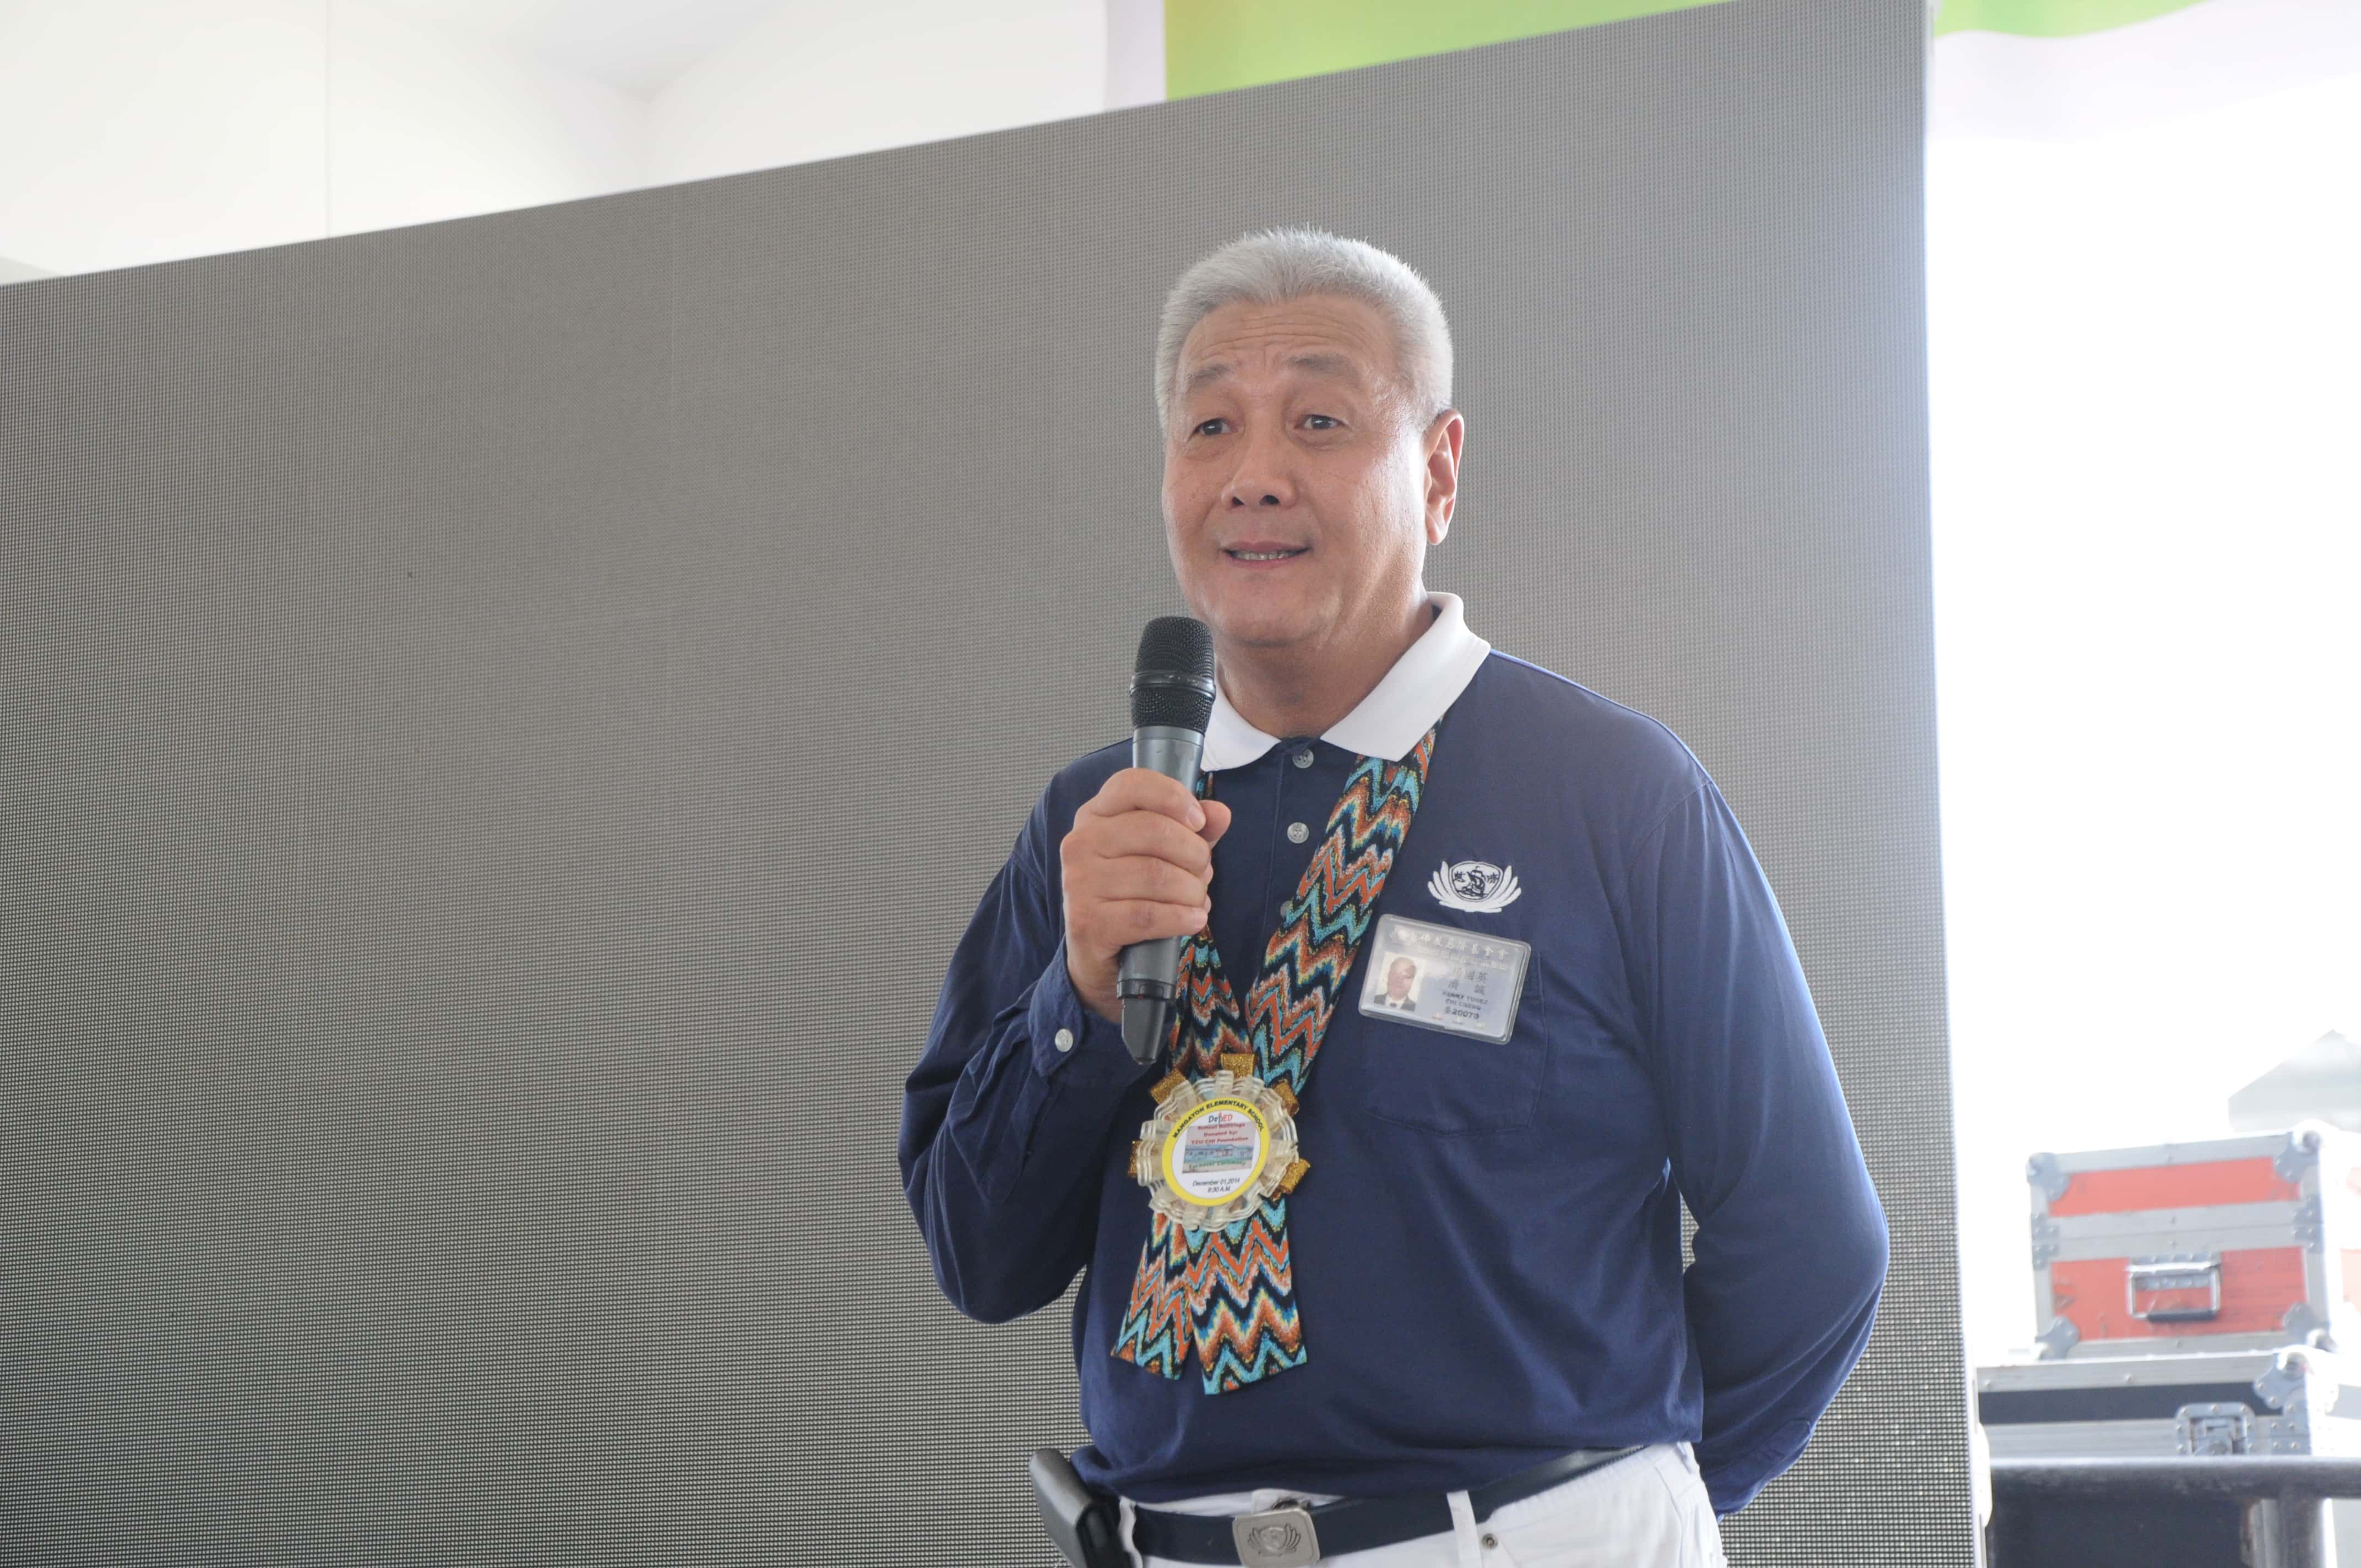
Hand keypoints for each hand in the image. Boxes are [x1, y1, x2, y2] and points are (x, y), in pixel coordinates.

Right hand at [1060, 769, 1231, 1023]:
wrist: (1100, 953)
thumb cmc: (1133, 894)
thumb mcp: (1165, 855)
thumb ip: (1194, 830)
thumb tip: (1220, 813)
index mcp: (1096, 815)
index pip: (1131, 784)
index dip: (1173, 797)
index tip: (1198, 821)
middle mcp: (1081, 843)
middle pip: (1154, 830)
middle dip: (1194, 854)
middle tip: (1203, 872)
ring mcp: (1079, 882)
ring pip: (1156, 876)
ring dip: (1191, 891)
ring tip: (1196, 900)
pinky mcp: (1087, 922)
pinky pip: (1148, 914)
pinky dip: (1181, 918)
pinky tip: (1193, 919)